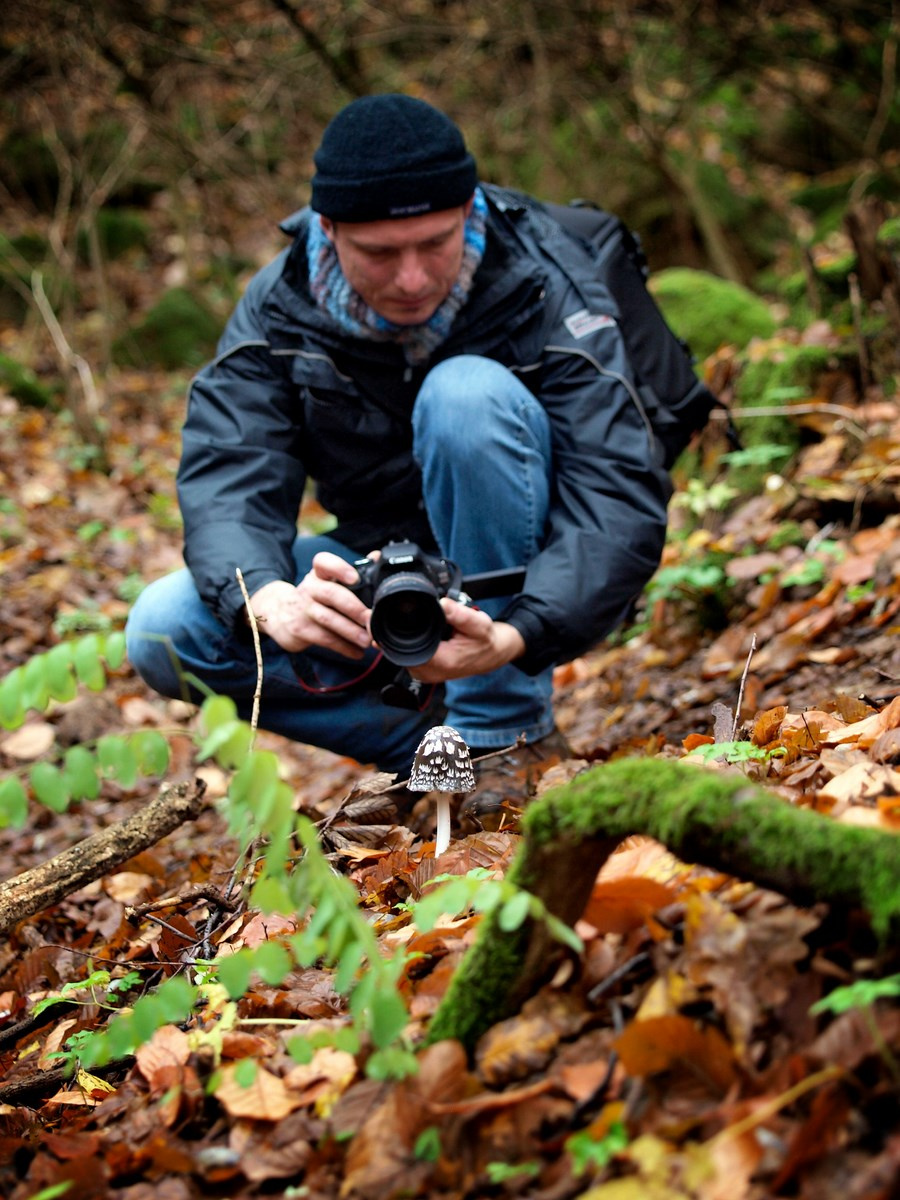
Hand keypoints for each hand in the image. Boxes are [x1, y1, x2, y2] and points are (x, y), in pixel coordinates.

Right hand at [249, 552, 372, 657]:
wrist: (278, 613)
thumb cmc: (314, 596)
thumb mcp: (326, 581)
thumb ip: (352, 571)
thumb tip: (377, 556)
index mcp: (319, 574)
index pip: (323, 562)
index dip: (339, 568)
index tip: (355, 578)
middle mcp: (309, 588)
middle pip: (330, 593)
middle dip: (353, 607)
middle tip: (370, 619)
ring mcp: (303, 609)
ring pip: (328, 619)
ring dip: (351, 632)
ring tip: (367, 640)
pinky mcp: (300, 630)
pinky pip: (325, 639)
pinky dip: (343, 647)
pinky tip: (357, 652)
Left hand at [408, 597, 525, 682]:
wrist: (492, 654)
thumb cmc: (486, 640)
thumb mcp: (477, 623)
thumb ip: (458, 613)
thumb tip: (441, 603)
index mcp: (443, 662)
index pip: (412, 646)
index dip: (413, 631)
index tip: (423, 621)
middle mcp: (433, 672)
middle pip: (406, 650)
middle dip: (415, 634)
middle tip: (435, 627)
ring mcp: (428, 676)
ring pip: (407, 654)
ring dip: (416, 641)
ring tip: (435, 634)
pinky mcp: (427, 674)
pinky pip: (412, 658)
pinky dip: (419, 647)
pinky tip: (433, 641)